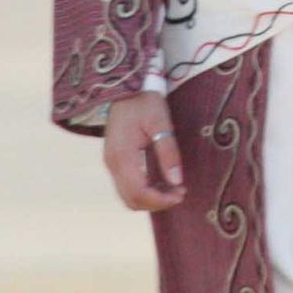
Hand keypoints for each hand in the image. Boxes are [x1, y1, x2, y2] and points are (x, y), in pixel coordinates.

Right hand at [100, 91, 186, 211]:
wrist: (125, 89)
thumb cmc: (144, 102)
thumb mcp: (161, 123)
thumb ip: (168, 152)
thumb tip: (177, 181)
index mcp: (122, 156)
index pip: (138, 192)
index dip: (160, 200)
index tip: (181, 194)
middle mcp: (112, 164)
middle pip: (131, 200)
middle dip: (156, 202)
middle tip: (180, 193)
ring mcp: (111, 164)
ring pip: (127, 196)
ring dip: (151, 198)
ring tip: (175, 189)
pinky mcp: (115, 161)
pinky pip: (127, 186)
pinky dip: (144, 191)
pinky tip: (162, 183)